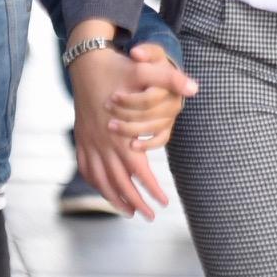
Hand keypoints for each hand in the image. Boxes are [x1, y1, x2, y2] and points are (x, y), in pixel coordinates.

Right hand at [68, 45, 174, 218]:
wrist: (85, 60)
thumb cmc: (118, 68)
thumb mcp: (146, 69)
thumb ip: (171, 78)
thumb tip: (195, 87)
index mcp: (121, 133)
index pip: (138, 170)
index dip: (152, 188)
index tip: (164, 202)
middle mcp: (104, 142)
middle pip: (120, 182)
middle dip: (135, 202)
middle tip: (150, 216)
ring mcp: (89, 141)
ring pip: (101, 179)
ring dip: (114, 198)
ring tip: (128, 212)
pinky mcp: (81, 138)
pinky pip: (86, 168)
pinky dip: (96, 183)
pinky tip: (105, 190)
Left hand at [103, 42, 198, 151]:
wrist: (151, 73)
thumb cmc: (148, 64)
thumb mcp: (148, 53)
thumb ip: (145, 51)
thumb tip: (136, 53)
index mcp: (171, 84)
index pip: (151, 97)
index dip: (130, 99)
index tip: (113, 96)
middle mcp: (175, 101)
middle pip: (150, 114)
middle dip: (126, 113)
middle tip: (108, 108)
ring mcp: (171, 116)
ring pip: (153, 128)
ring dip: (131, 129)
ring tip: (111, 125)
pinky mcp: (166, 128)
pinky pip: (160, 140)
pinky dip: (147, 145)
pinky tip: (131, 145)